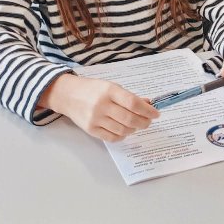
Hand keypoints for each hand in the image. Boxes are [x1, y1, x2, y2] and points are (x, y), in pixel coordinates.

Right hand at [42, 73, 159, 141]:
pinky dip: (123, 135)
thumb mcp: (111, 86)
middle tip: (148, 122)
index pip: (133, 103)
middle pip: (130, 119)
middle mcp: (102, 105)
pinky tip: (124, 130)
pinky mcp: (91, 129)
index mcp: (109, 91)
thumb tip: (148, 105)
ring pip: (123, 130)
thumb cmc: (92, 89)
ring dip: (134, 129)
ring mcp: (95, 119)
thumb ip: (129, 96)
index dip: (148, 110)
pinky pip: (112, 137)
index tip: (156, 113)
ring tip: (136, 125)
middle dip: (144, 122)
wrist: (67, 95)